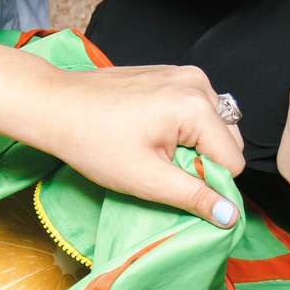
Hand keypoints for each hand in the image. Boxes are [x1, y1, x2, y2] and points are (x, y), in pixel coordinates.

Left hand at [21, 63, 248, 226]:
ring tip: (152, 149)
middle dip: (201, 161)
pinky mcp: (172, 75)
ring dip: (192, 146)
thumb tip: (230, 215)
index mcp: (196, 105)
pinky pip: (196, 111)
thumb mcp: (146, 179)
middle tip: (159, 166)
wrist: (57, 107)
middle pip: (227, 140)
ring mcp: (184, 74)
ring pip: (213, 127)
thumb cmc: (93, 141)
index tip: (171, 182)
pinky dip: (181, 129)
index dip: (207, 182)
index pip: (233, 160)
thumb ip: (194, 196)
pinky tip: (149, 133)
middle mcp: (198, 83)